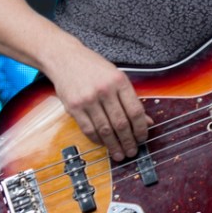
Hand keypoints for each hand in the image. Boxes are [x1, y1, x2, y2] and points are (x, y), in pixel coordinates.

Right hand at [47, 43, 152, 161]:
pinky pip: (88, 129)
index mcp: (119, 82)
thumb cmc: (94, 67)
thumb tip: (145, 121)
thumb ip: (131, 99)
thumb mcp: (117, 77)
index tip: (143, 138)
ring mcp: (88, 100)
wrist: (65, 58)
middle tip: (132, 152)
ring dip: (114, 145)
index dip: (141, 128)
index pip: (135, 111)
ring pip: (105, 129)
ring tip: (120, 154)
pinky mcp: (73, 107)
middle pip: (121, 123)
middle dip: (128, 141)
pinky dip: (98, 139)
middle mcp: (104, 91)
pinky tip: (104, 144)